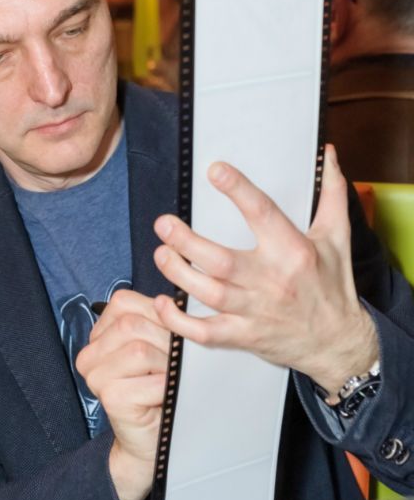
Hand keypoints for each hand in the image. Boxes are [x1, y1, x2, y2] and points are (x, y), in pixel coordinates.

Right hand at [75, 290, 169, 499]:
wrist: (154, 437)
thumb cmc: (159, 386)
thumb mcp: (157, 342)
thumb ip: (158, 318)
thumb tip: (171, 302)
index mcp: (98, 334)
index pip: (123, 303)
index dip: (155, 313)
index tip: (167, 335)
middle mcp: (89, 353)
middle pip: (132, 325)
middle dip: (163, 341)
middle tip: (173, 363)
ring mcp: (96, 377)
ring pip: (140, 350)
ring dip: (166, 365)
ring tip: (168, 379)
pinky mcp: (110, 399)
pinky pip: (151, 382)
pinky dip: (168, 387)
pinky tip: (165, 396)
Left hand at [152, 145, 378, 396]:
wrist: (339, 344)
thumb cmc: (332, 286)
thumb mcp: (337, 238)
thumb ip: (332, 194)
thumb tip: (328, 154)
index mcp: (293, 251)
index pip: (263, 214)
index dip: (238, 190)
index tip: (214, 171)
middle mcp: (272, 281)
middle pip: (222, 261)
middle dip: (188, 242)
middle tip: (164, 224)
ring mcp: (256, 311)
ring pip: (210, 294)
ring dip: (179, 274)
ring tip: (160, 253)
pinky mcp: (245, 336)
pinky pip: (207, 333)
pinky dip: (181, 322)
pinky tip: (163, 304)